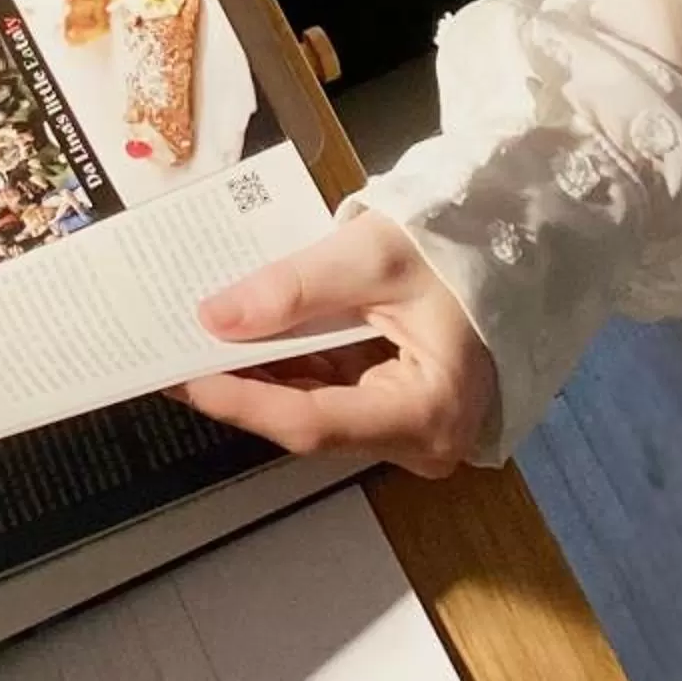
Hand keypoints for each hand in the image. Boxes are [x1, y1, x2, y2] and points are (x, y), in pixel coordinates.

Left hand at [177, 214, 496, 478]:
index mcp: (426, 414)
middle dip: (237, 384)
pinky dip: (281, 361)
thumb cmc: (456, 248)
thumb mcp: (373, 256)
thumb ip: (293, 288)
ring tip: (189, 340)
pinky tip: (237, 335)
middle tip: (168, 353)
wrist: (513, 240)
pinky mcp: (392, 403)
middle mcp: (416, 440)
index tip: (182, 375)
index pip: (312, 421)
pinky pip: (325, 388)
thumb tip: (213, 317)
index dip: (242, 400)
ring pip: (310, 405)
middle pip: (307, 419)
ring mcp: (404, 426)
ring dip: (252, 372)